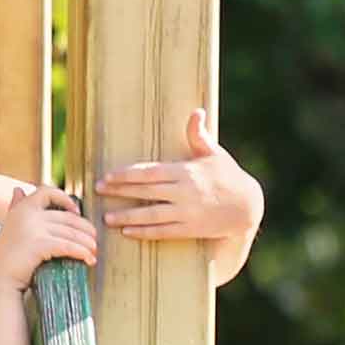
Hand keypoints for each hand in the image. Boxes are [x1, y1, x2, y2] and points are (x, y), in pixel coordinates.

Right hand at [0, 180, 100, 281]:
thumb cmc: (6, 259)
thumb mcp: (9, 227)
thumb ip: (15, 208)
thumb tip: (18, 189)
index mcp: (21, 208)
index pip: (46, 191)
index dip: (65, 198)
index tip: (75, 211)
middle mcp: (27, 214)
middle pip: (66, 217)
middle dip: (85, 228)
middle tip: (93, 239)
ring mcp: (33, 229)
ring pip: (70, 232)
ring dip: (87, 242)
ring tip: (94, 251)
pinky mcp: (39, 245)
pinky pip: (68, 246)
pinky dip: (82, 253)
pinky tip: (89, 259)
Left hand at [96, 104, 263, 253]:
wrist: (246, 206)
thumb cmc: (228, 176)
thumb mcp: (214, 153)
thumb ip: (199, 136)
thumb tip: (196, 111)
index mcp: (186, 171)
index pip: (150, 172)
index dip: (127, 174)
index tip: (108, 175)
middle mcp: (184, 192)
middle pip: (145, 191)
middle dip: (120, 191)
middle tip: (97, 190)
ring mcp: (186, 212)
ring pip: (151, 215)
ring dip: (127, 216)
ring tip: (107, 218)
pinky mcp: (189, 229)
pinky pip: (162, 232)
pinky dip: (143, 232)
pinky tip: (127, 232)